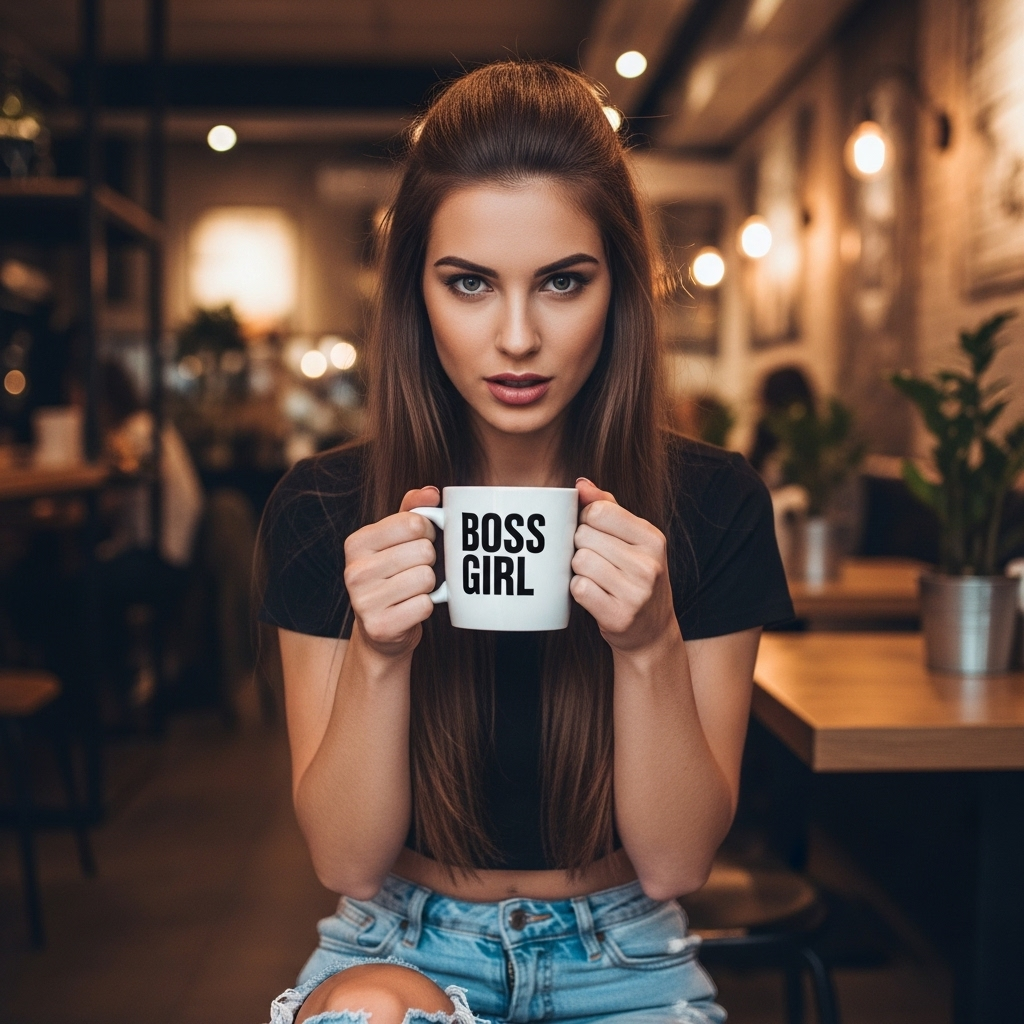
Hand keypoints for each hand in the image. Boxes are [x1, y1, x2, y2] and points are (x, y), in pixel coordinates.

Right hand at [343, 486, 439, 658]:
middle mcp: (355, 571)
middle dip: (429, 561)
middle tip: (415, 570)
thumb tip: (431, 493)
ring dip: (429, 585)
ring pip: (427, 578)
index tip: (419, 542)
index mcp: (357, 542)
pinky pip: (426, 605)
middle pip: (424, 551)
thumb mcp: (396, 540)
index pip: (414, 522)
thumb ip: (413, 510)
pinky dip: (427, 607)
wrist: (381, 630)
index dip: (427, 532)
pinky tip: (411, 608)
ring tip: (412, 590)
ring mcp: (364, 601)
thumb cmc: (393, 576)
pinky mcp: (380, 626)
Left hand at [570, 478, 676, 653]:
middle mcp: (649, 564)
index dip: (585, 520)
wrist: (652, 631)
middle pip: (584, 535)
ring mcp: (636, 592)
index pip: (598, 511)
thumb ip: (608, 507)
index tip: (594, 533)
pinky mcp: (619, 616)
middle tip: (596, 560)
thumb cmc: (636, 576)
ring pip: (579, 561)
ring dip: (578, 569)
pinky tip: (594, 595)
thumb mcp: (633, 539)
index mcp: (653, 538)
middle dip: (580, 546)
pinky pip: (579, 589)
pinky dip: (579, 590)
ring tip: (596, 577)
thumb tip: (580, 484)